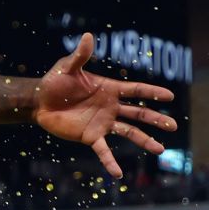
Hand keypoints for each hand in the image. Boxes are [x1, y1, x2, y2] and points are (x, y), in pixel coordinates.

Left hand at [33, 33, 176, 178]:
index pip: (136, 90)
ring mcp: (102, 123)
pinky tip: (118, 174)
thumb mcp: (67, 67)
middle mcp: (110, 107)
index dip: (152, 92)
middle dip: (156, 119)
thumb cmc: (53, 82)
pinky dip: (111, 162)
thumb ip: (81, 55)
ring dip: (144, 140)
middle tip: (173, 126)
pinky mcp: (90, 136)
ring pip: (129, 132)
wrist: (37, 101)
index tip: (169, 96)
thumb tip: (89, 36)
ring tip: (160, 149)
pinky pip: (103, 151)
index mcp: (109, 89)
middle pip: (139, 113)